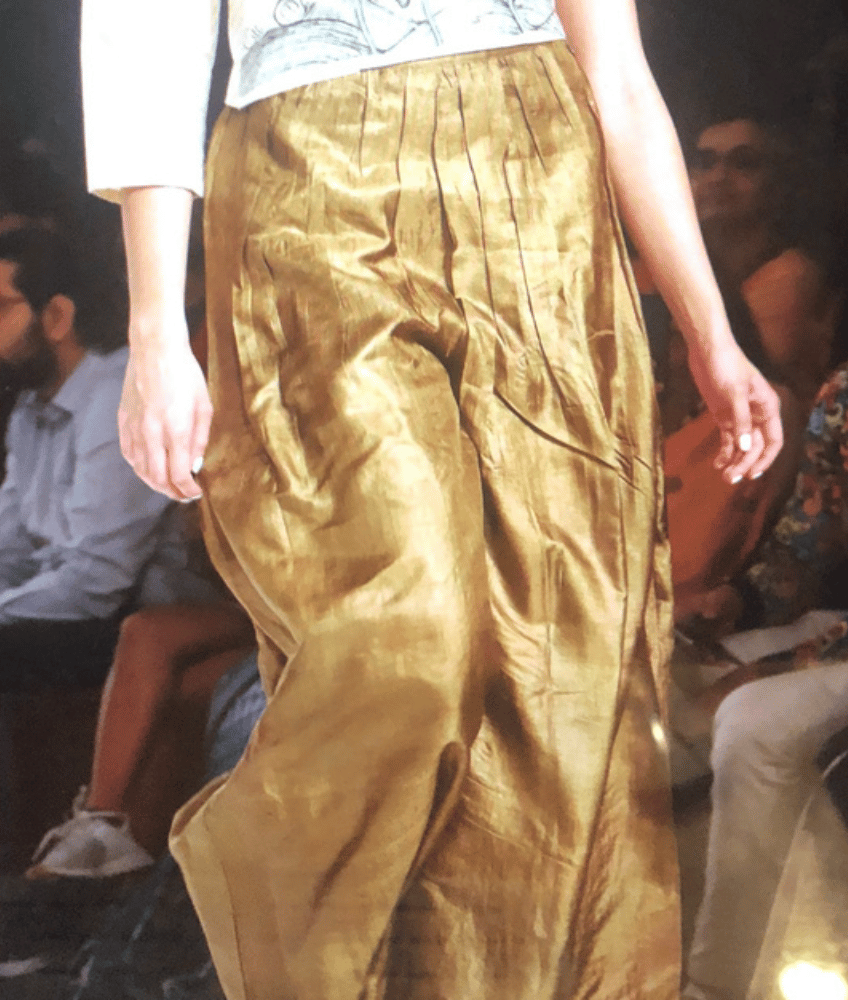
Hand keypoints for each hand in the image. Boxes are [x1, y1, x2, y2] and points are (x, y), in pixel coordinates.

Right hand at [118, 319, 211, 500]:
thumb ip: (200, 439)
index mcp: (176, 429)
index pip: (179, 474)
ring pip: (140, 469)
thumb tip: (194, 465)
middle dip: (172, 492)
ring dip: (155, 483)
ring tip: (168, 487)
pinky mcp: (123, 420)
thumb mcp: (204, 406)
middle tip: (183, 496)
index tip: (196, 493)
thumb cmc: (186, 374)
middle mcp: (152, 432)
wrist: (155, 349)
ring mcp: (134, 427)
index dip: (187, 489)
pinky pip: (128, 453)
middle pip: (158, 477)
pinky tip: (148, 470)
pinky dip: (138, 467)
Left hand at [686, 337, 782, 483]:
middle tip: (730, 480)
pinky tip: (717, 464)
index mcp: (768, 408)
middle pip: (756, 447)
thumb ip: (740, 421)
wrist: (707, 351)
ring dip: (734, 462)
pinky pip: (728, 440)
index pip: (773, 440)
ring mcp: (740, 417)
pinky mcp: (724, 417)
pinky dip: (724, 453)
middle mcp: (757, 415)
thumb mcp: (734, 393)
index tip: (752, 474)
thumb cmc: (726, 366)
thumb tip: (745, 448)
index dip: (765, 459)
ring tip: (724, 477)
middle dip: (745, 464)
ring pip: (741, 446)